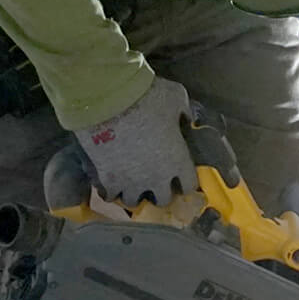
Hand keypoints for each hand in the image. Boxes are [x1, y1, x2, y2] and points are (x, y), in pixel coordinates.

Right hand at [73, 76, 198, 206]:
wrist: (110, 102)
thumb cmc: (147, 98)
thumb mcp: (176, 97)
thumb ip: (184, 112)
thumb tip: (185, 118)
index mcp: (178, 161)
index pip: (189, 185)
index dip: (184, 180)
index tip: (179, 174)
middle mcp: (157, 178)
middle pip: (163, 199)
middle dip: (160, 191)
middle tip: (154, 179)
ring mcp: (132, 182)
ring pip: (134, 202)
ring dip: (134, 193)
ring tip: (129, 182)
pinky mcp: (109, 181)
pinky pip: (110, 196)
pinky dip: (110, 191)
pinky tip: (109, 183)